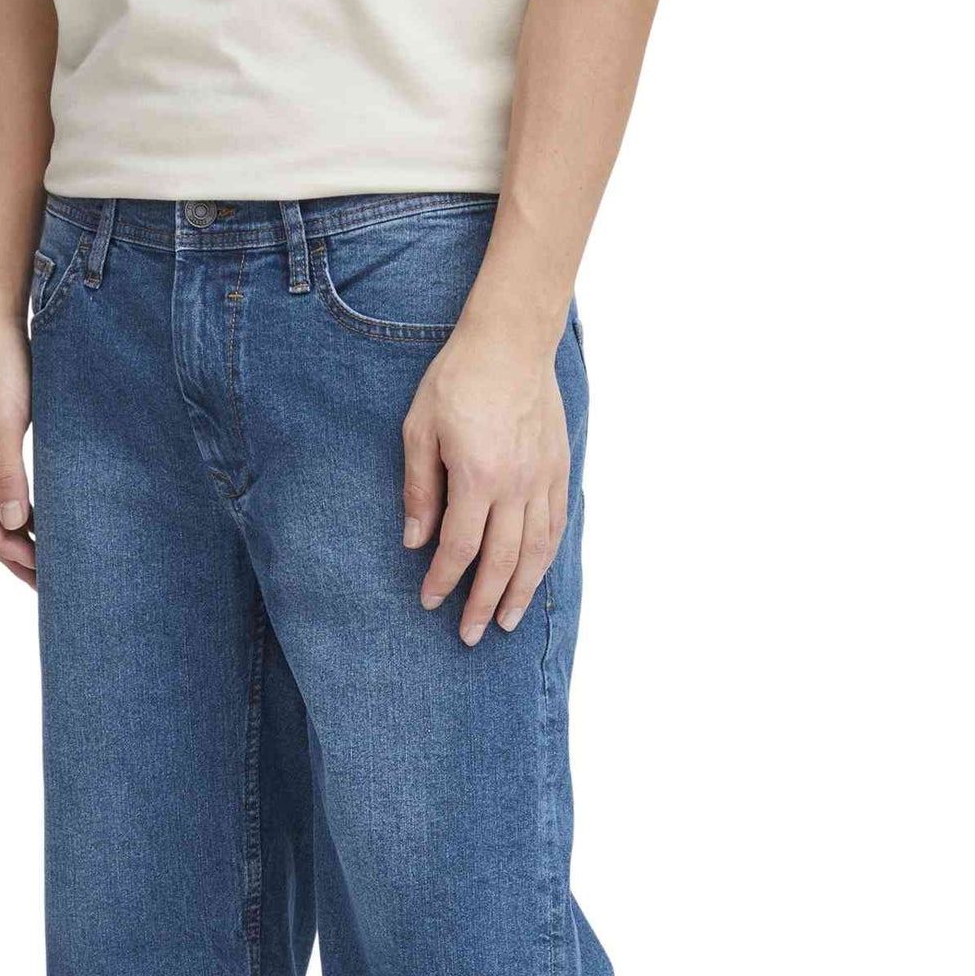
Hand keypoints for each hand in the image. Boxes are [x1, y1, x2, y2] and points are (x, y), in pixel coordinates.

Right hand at [0, 320, 35, 586]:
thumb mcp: (5, 425)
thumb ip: (9, 476)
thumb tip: (15, 525)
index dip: (5, 548)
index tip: (36, 572)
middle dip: (12, 551)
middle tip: (44, 584)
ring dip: (18, 534)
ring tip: (46, 564)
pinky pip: (5, 486)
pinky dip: (22, 508)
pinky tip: (43, 525)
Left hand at [402, 323, 571, 645]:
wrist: (512, 341)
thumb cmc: (458, 380)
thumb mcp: (420, 429)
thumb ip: (420, 489)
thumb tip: (415, 542)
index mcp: (477, 476)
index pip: (460, 547)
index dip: (444, 580)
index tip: (430, 602)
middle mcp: (516, 485)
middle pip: (502, 562)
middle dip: (484, 604)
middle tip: (470, 635)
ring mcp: (543, 479)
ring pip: (535, 552)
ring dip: (521, 592)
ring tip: (508, 623)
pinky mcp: (559, 469)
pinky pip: (556, 526)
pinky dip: (545, 558)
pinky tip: (535, 577)